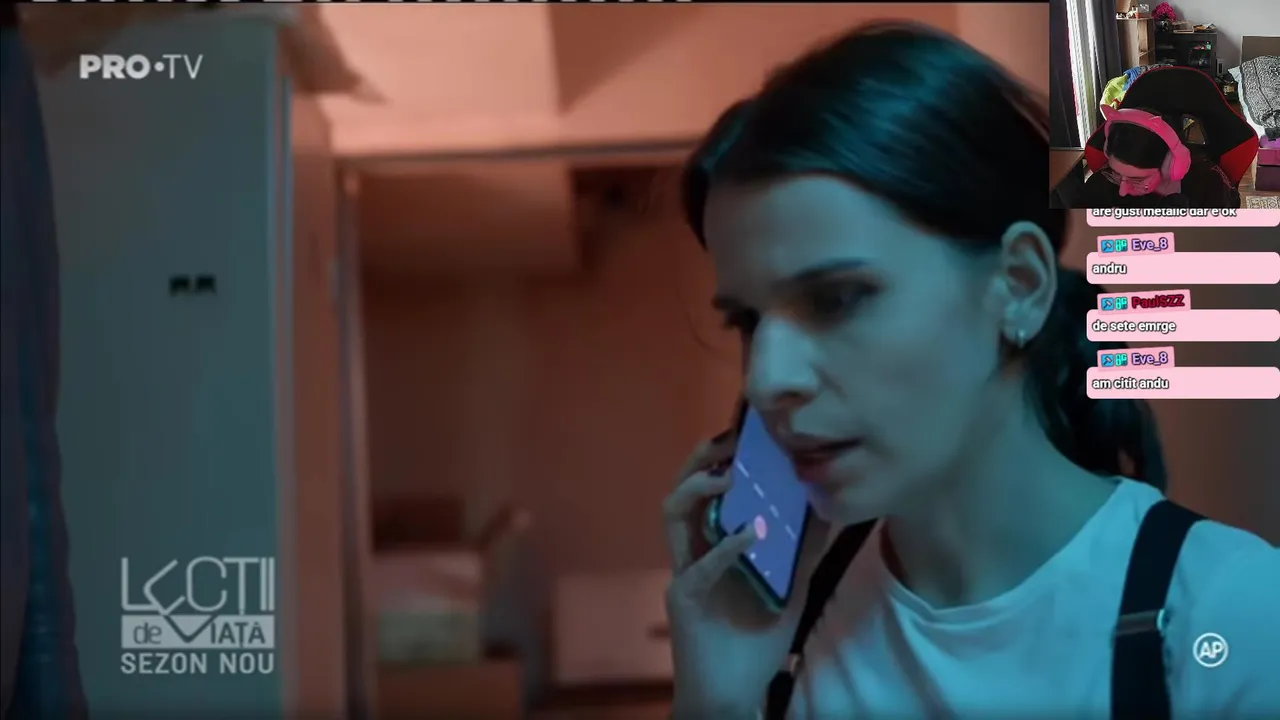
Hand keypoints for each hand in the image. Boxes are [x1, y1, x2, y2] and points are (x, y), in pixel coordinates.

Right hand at [663, 434, 829, 717]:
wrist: (733, 694)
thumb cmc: (755, 642)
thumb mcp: (790, 585)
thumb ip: (803, 549)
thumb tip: (829, 505)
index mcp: (712, 544)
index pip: (708, 489)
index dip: (720, 457)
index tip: (747, 431)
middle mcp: (692, 551)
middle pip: (682, 491)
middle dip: (701, 460)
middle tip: (730, 439)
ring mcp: (684, 573)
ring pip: (672, 515)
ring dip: (697, 488)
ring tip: (728, 473)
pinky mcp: (684, 599)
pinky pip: (701, 565)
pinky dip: (727, 546)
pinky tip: (753, 533)